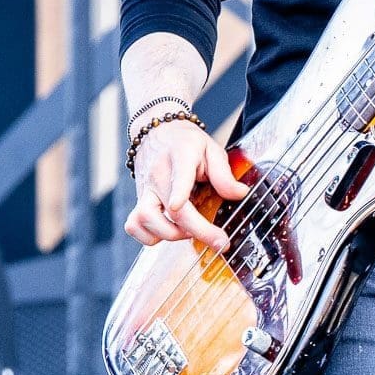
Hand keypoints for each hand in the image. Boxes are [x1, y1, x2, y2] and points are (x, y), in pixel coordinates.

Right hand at [125, 119, 248, 252]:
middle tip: (220, 241)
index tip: (177, 205)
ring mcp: (145, 189)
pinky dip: (150, 236)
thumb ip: (224, 173)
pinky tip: (169, 230)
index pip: (178, 175)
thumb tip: (240, 194)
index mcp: (181, 156)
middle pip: (171, 209)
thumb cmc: (187, 143)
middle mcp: (159, 174)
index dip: (177, 192)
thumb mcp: (211, 149)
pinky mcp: (138, 201)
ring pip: (145, 220)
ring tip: (190, 231)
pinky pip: (134, 226)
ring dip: (170, 234)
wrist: (158, 133)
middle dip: (197, 231)